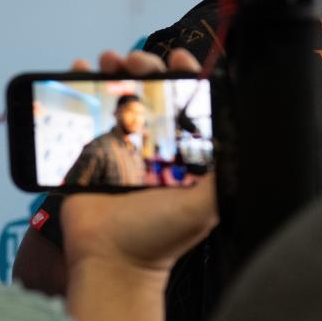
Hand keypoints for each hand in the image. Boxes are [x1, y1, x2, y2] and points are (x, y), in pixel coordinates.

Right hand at [61, 47, 216, 320]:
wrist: (111, 263)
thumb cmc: (161, 237)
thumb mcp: (205, 206)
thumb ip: (225, 173)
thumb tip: (244, 137)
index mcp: (184, 151)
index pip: (189, 103)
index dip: (186, 76)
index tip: (179, 57)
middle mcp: (156, 144)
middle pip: (153, 92)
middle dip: (146, 67)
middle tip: (136, 60)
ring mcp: (123, 146)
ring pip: (122, 95)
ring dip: (115, 70)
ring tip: (107, 58)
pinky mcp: (93, 152)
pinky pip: (89, 113)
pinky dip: (81, 86)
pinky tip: (77, 66)